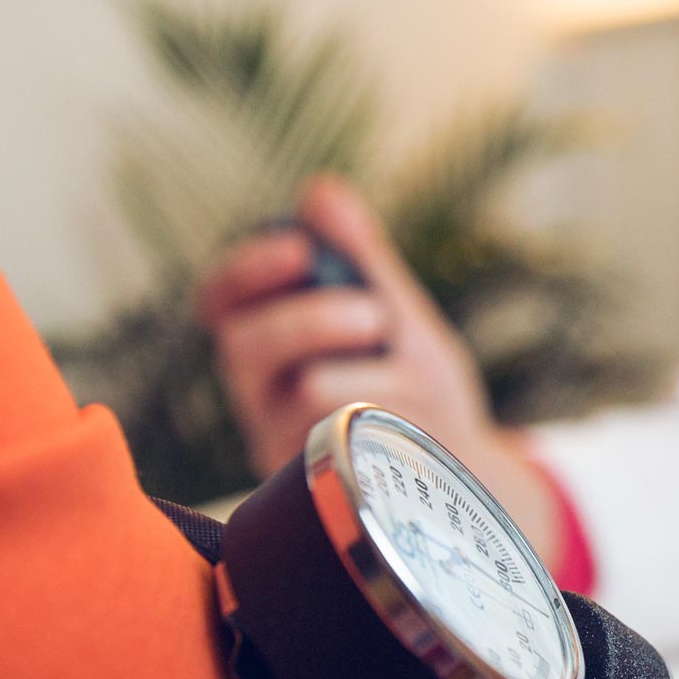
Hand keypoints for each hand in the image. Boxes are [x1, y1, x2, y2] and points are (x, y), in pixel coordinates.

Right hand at [197, 174, 488, 475]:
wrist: (458, 467)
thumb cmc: (415, 384)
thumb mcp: (397, 315)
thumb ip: (360, 258)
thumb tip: (321, 191)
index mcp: (265, 340)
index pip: (220, 299)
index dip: (247, 271)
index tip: (299, 248)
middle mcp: (257, 392)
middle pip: (246, 345)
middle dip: (313, 320)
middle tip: (374, 318)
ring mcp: (279, 442)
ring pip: (305, 393)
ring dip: (373, 376)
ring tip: (410, 381)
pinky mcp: (313, 487)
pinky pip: (342, 445)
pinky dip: (391, 422)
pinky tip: (407, 426)